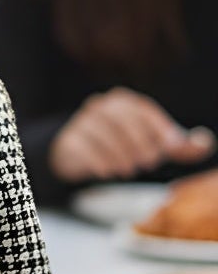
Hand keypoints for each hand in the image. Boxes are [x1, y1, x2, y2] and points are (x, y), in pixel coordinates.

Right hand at [48, 89, 215, 185]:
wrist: (79, 152)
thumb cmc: (123, 144)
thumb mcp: (153, 144)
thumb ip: (179, 145)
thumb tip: (205, 143)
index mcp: (124, 101)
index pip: (143, 110)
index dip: (158, 128)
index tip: (169, 148)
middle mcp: (101, 106)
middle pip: (122, 120)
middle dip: (138, 142)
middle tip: (148, 163)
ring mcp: (82, 121)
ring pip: (102, 133)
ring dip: (119, 154)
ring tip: (129, 170)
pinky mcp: (69, 139)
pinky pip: (83, 147)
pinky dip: (98, 161)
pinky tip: (108, 172)